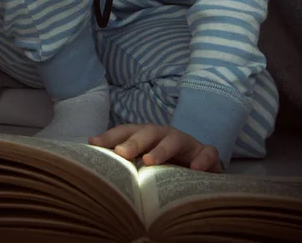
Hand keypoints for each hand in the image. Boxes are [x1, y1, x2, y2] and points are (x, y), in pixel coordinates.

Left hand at [89, 124, 221, 171]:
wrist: (202, 167)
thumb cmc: (166, 165)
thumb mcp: (144, 163)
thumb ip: (125, 163)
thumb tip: (96, 170)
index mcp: (147, 136)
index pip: (127, 131)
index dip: (110, 136)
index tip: (94, 143)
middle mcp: (165, 135)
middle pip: (148, 132)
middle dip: (134, 141)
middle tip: (121, 152)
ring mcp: (187, 143)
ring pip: (174, 139)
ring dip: (162, 149)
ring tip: (150, 161)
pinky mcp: (206, 154)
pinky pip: (207, 152)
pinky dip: (203, 159)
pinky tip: (195, 169)